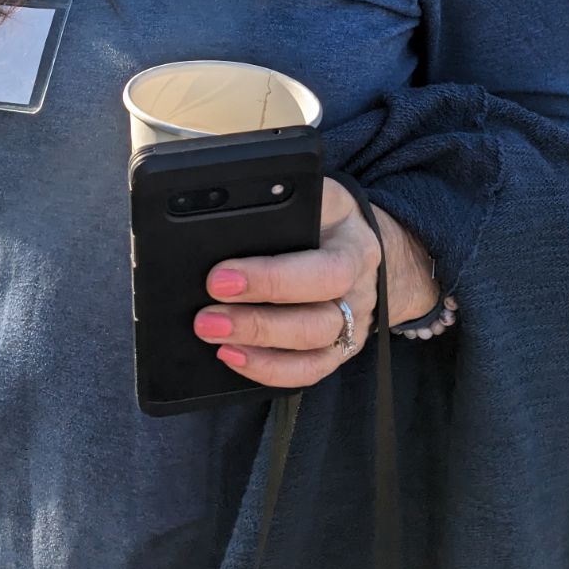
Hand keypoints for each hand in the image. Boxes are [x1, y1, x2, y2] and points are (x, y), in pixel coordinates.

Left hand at [193, 176, 382, 388]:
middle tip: (206, 316)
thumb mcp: (319, 196)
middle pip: (317, 319)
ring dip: (258, 347)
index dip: (272, 279)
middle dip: (257, 321)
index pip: (323, 270)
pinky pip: (309, 372)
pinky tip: (233, 356)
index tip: (220, 278)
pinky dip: (270, 370)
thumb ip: (285, 198)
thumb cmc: (329, 218)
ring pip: (313, 350)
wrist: (362, 243)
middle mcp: (358, 292)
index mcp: (354, 246)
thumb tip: (231, 205)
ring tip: (213, 334)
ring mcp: (352, 325)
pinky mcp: (339, 350)